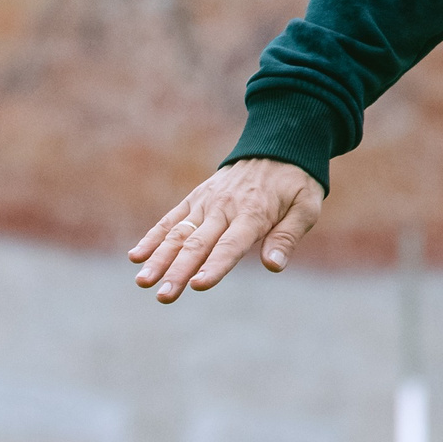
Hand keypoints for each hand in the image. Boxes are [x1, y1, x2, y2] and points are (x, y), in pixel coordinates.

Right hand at [129, 158, 322, 302]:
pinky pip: (171, 219)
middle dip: (178, 271)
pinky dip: (153, 237)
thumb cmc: (295, 183)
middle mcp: (224, 209)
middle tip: (163, 296)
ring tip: (143, 281)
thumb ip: (287, 236)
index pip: (230, 245)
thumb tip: (273, 265)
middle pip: (197, 244)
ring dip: (159, 259)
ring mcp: (206, 203)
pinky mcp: (195, 199)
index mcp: (253, 214)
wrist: (278, 145)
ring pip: (178, 234)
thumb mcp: (306, 206)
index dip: (214, 266)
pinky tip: (136, 256)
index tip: (197, 285)